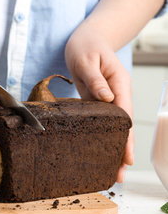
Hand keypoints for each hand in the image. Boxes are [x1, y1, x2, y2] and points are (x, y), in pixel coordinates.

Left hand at [65, 23, 133, 182]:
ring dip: (112, 147)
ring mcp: (107, 99)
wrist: (86, 39)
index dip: (126, 138)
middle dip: (122, 150)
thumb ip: (96, 79)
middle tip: (119, 174)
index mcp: (119, 85)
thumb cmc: (87, 46)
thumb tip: (106, 98)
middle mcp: (116, 95)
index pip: (125, 115)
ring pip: (112, 127)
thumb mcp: (88, 60)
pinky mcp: (96, 100)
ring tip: (110, 169)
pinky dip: (101, 136)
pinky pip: (100, 121)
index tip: (126, 158)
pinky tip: (98, 149)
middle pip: (122, 126)